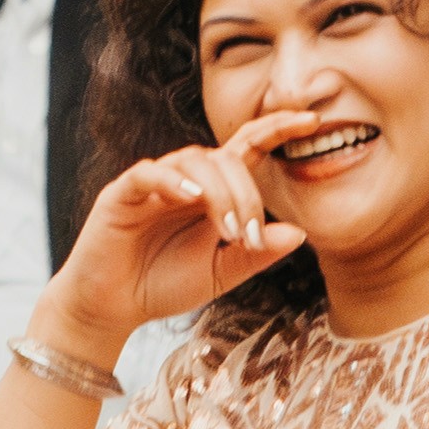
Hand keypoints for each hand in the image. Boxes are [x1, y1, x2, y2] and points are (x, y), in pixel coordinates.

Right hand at [39, 111, 314, 363]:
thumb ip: (256, 253)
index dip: (278, 130)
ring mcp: (154, 183)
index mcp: (213, 192)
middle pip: (226, 158)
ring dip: (219, 192)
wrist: (114, 308)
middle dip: (247, 194)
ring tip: (227, 230)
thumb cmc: (165, 285)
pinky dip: (173, 181)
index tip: (313, 121)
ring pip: (194, 160)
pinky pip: (150, 173)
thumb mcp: (221, 272)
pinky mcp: (123, 193)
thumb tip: (300, 232)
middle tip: (249, 236)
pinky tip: (192, 198)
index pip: (248, 149)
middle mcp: (186, 179)